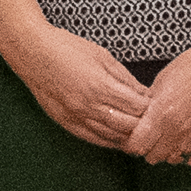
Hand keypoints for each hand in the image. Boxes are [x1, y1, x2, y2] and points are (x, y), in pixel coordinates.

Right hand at [5, 22, 152, 151]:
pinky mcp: (66, 123)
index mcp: (100, 87)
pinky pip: (93, 139)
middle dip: (143, 123)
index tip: (157, 104)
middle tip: (153, 120)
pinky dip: (109, 141)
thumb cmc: (67, 49)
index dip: (150, 107)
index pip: (136, 107)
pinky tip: (119, 138)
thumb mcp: (103, 56)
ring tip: (140, 130)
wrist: (33, 53)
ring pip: (111, 137)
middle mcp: (89, 107)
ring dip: (128, 135)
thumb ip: (125, 78)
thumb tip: (145, 93)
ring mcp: (76, 117)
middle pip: (127, 126)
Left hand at [123, 40, 190, 167]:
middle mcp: (177, 128)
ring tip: (169, 139)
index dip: (133, 143)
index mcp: (161, 112)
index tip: (135, 137)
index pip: (137, 145)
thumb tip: (139, 118)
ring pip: (173, 160)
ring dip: (168, 152)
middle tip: (152, 138)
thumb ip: (149, 104)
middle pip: (153, 157)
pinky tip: (186, 143)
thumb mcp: (161, 81)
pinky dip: (188, 156)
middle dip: (148, 149)